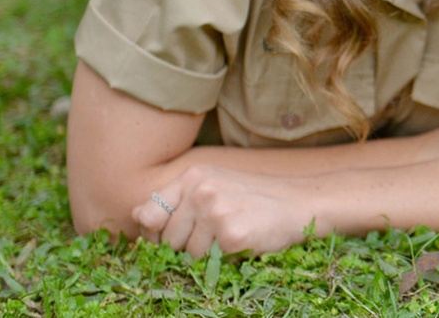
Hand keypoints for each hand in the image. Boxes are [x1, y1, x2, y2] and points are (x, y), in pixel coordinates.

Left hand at [132, 165, 320, 257]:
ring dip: (207, 254)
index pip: (150, 214)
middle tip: (216, 234)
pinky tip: (243, 241)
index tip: (176, 236)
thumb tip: (137, 216)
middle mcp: (201, 190)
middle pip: (167, 239)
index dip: (157, 233)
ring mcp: (216, 211)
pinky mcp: (231, 234)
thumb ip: (176, 201)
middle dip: (186, 246)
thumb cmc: (255, 197)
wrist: (301, 202)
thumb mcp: (214, 186)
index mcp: (194, 176)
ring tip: (233, 235)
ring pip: (188, 254)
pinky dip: (225, 258)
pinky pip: (209, 263)